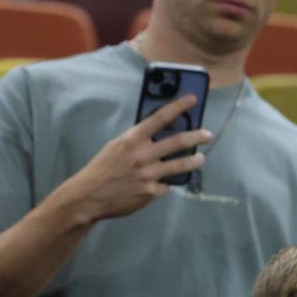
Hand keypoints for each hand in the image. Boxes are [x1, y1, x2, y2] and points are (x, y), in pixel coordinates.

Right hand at [60, 94, 211, 221]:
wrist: (88, 197)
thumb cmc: (103, 169)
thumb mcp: (116, 147)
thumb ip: (137, 140)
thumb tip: (159, 134)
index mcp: (131, 139)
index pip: (159, 118)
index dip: (178, 107)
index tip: (192, 99)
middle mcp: (142, 155)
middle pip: (177, 142)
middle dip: (196, 137)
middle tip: (207, 134)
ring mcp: (148, 174)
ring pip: (180, 165)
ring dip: (194, 161)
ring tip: (200, 158)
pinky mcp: (151, 192)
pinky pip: (165, 185)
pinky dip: (164, 184)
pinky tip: (158, 184)